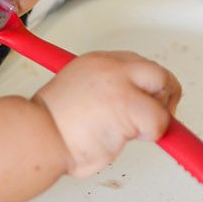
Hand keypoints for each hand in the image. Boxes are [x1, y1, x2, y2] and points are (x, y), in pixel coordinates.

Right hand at [32, 51, 180, 177]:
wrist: (36, 136)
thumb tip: (126, 114)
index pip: (138, 66)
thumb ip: (104, 98)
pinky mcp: (129, 105)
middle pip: (159, 73)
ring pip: (163, 99)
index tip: (148, 105)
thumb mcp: (76, 99)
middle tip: (156, 120)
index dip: (148, 89)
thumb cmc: (48, 129)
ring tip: (120, 133)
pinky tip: (121, 139)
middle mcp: (111, 67)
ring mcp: (121, 84)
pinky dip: (149, 135)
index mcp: (96, 62)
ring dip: (151, 121)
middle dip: (165, 97)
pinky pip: (160, 122)